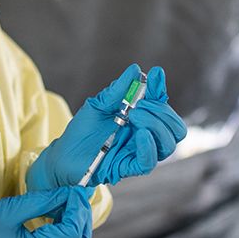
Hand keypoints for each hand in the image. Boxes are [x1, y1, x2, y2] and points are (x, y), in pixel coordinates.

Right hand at [0, 187, 91, 237]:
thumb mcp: (10, 210)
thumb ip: (41, 202)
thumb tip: (65, 194)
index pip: (72, 233)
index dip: (78, 210)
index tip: (76, 190)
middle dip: (82, 221)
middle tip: (77, 198)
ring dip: (75, 229)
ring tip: (68, 205)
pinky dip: (63, 237)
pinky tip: (57, 218)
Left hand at [27, 64, 187, 189]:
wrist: (63, 154)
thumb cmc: (82, 130)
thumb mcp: (98, 105)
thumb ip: (117, 90)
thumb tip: (135, 70)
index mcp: (141, 119)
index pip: (162, 105)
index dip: (160, 90)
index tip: (155, 74)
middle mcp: (145, 135)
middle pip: (175, 128)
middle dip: (162, 112)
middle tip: (139, 105)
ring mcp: (138, 152)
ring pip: (168, 144)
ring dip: (156, 126)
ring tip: (134, 116)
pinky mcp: (128, 167)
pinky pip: (149, 162)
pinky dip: (149, 148)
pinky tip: (139, 134)